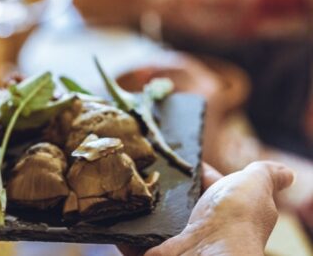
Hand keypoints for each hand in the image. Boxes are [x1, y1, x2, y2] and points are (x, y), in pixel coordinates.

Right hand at [122, 162, 293, 255]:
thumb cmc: (235, 217)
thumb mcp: (254, 185)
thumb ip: (265, 174)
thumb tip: (286, 172)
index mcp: (223, 207)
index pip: (204, 183)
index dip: (190, 168)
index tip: (168, 151)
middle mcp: (200, 225)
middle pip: (174, 200)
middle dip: (157, 184)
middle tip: (135, 162)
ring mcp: (176, 240)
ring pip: (151, 217)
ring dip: (136, 203)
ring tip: (117, 180)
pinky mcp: (154, 250)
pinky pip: (131, 237)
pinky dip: (120, 226)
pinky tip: (109, 207)